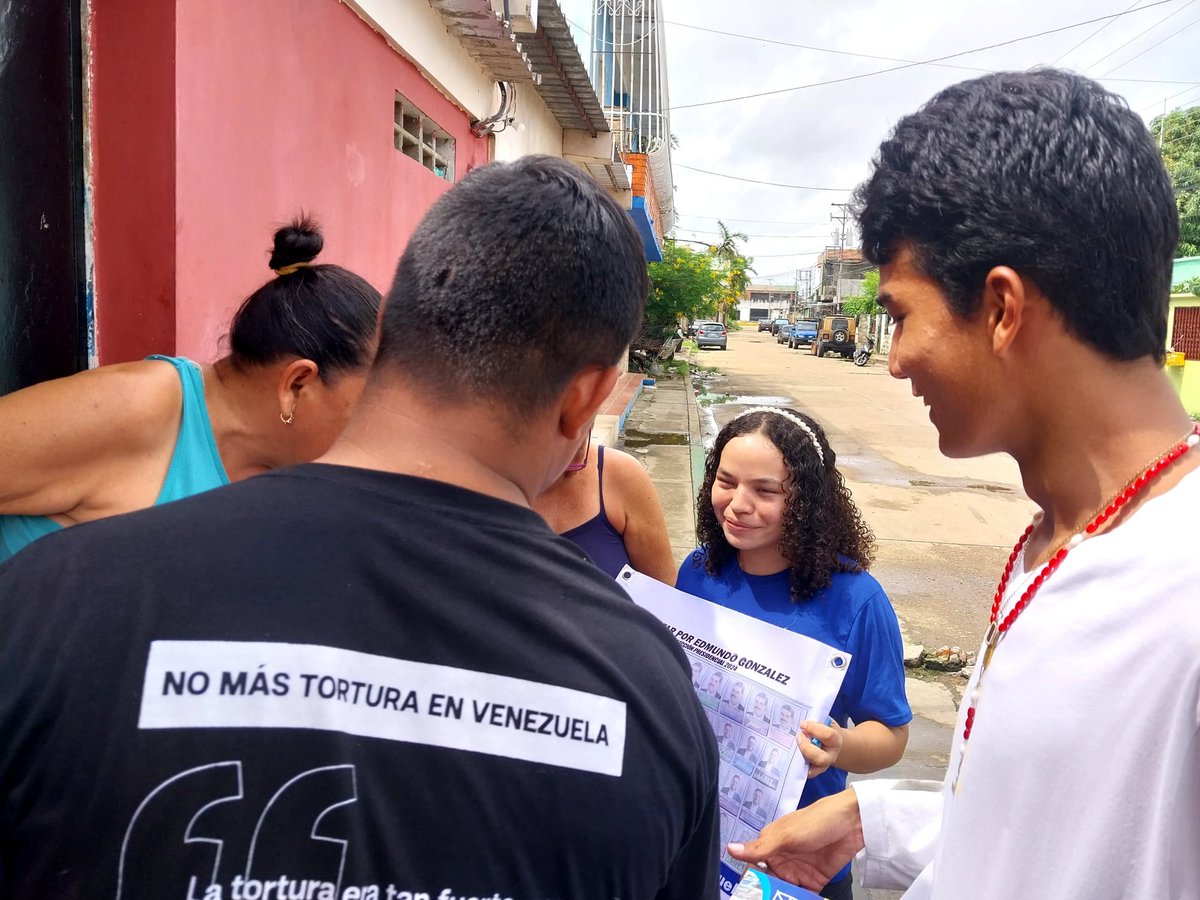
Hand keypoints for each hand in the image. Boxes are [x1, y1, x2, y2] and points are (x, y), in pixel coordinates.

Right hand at [727, 790, 864, 891]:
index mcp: (770, 845)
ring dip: (783, 897)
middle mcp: (781, 859)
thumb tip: (730, 848)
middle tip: (770, 899)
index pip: (753, 868)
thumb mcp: (785, 835)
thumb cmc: (816, 820)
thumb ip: (759, 848)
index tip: (749, 894)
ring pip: (784, 892)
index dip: (750, 882)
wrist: (852, 823)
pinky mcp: (814, 880)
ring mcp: (797, 871)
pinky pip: (803, 896)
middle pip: (768, 884)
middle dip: (767, 894)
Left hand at [797, 718, 842, 777]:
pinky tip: (789, 757)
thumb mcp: (825, 722)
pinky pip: (805, 773)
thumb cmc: (826, 730)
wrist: (832, 744)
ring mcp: (822, 766)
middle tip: (798, 737)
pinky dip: (797, 767)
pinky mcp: (813, 771)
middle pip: (820, 758)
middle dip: (806, 747)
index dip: (814, 729)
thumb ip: (817, 721)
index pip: (828, 736)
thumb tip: (802, 722)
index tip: (802, 724)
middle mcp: (830, 756)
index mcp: (836, 741)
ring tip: (793, 747)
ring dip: (800, 758)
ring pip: (812, 769)